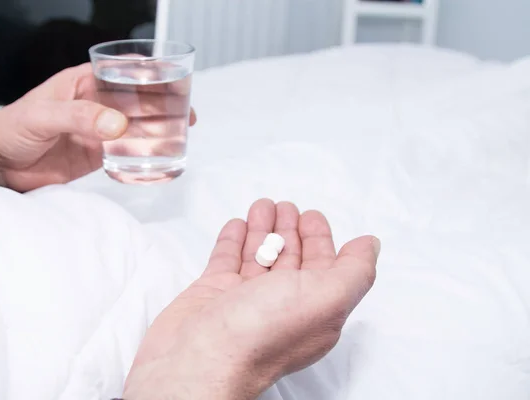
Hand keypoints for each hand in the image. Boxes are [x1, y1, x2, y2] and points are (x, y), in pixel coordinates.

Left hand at [0, 63, 196, 191]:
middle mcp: (96, 105)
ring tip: (180, 137)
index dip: (150, 75)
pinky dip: (143, 156)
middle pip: (138, 101)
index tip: (174, 81)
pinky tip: (158, 158)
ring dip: (158, 131)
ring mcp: (99, 131)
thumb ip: (79, 117)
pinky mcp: (97, 155)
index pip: (123, 72)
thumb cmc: (13, 128)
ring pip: (136, 127)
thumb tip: (118, 124)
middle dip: (164, 105)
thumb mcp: (44, 115)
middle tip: (186, 115)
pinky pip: (126, 153)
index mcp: (84, 84)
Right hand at [123, 199, 379, 399]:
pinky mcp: (213, 294)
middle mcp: (280, 305)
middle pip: (289, 258)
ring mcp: (244, 300)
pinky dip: (233, 241)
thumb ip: (354, 270)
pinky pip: (226, 260)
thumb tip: (370, 245)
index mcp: (313, 308)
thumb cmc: (261, 333)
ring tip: (262, 206)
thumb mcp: (327, 298)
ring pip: (257, 255)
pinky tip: (237, 225)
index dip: (320, 240)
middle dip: (289, 229)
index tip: (312, 216)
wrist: (199, 358)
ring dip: (262, 229)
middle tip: (285, 207)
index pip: (323, 267)